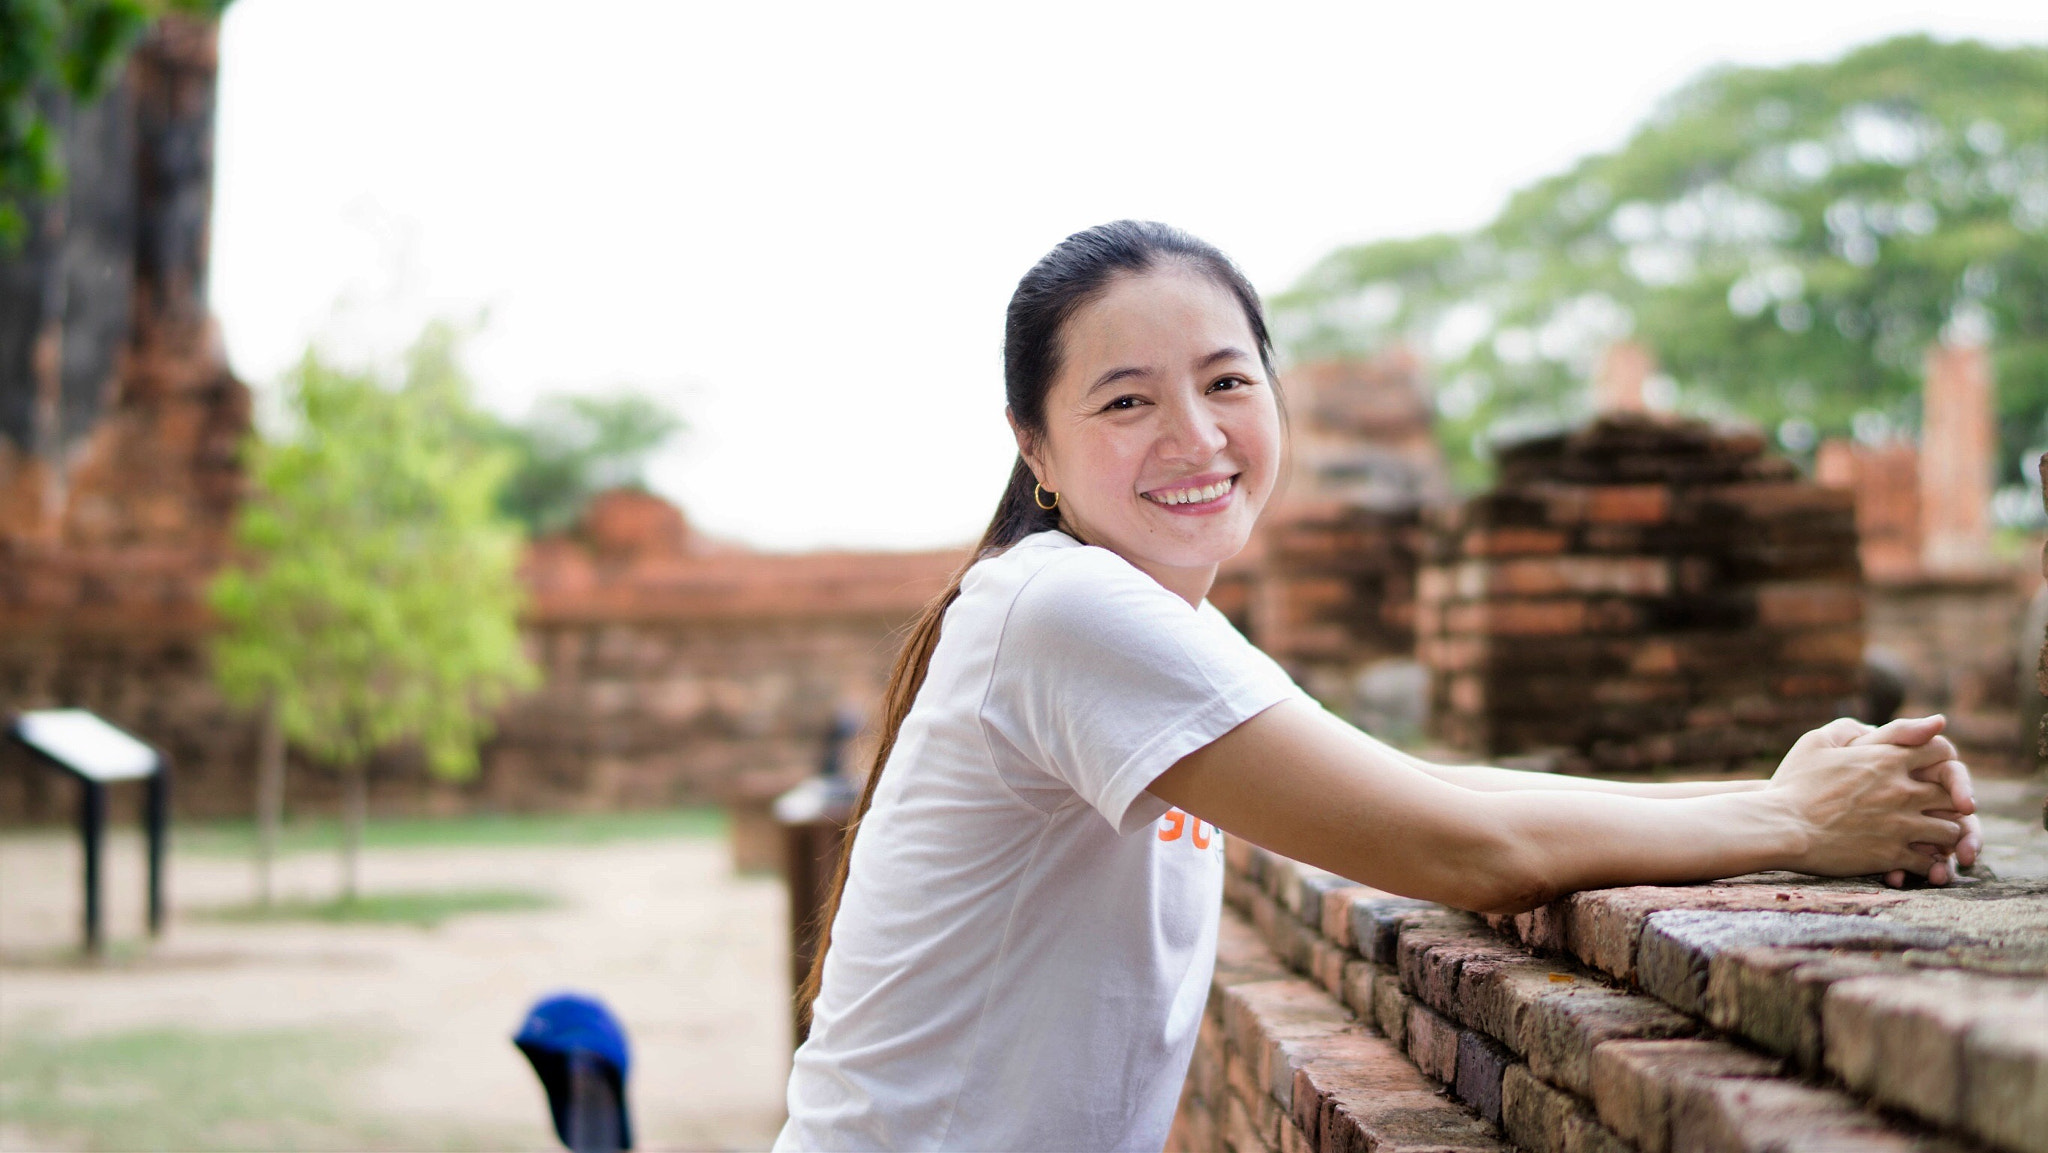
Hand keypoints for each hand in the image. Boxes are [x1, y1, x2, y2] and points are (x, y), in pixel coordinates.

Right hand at [1767, 715, 1966, 879]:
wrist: (1781, 827)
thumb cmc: (1792, 785)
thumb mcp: (1814, 743)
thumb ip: (1847, 729)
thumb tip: (1871, 725)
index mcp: (1886, 759)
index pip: (1941, 752)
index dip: (1942, 762)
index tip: (1933, 773)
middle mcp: (1901, 791)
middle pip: (1953, 795)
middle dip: (1951, 803)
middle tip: (1939, 810)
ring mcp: (1900, 825)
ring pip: (1950, 831)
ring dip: (1945, 835)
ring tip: (1931, 839)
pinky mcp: (1892, 855)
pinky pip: (1930, 861)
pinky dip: (1929, 863)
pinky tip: (1917, 862)